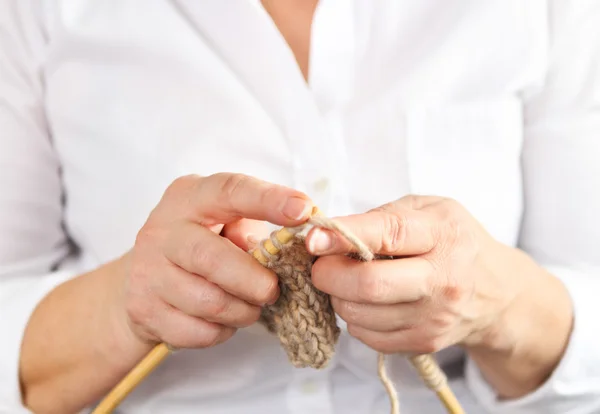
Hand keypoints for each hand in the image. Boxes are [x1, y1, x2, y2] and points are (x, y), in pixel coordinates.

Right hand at [121, 173, 312, 348]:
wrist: (143, 279)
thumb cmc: (201, 243)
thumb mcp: (223, 222)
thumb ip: (251, 229)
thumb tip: (288, 247)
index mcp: (189, 197)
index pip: (230, 191)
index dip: (268, 200)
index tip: (303, 210)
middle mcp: (161, 231)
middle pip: (211, 258)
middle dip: (253, 280)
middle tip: (273, 290)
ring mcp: (147, 272)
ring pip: (209, 302)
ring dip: (243, 311)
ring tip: (250, 305)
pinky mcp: (144, 310)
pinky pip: (198, 331)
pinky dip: (222, 331)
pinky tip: (223, 318)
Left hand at [305, 195, 571, 361]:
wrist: (495, 293)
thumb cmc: (453, 241)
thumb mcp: (428, 210)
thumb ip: (381, 216)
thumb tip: (328, 232)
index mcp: (442, 234)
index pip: (388, 234)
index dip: (343, 237)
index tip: (312, 238)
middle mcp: (442, 280)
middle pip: (369, 284)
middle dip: (329, 274)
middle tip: (320, 265)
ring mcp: (433, 317)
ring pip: (360, 313)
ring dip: (338, 296)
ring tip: (346, 280)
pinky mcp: (424, 343)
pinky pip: (367, 335)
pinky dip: (354, 317)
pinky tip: (366, 301)